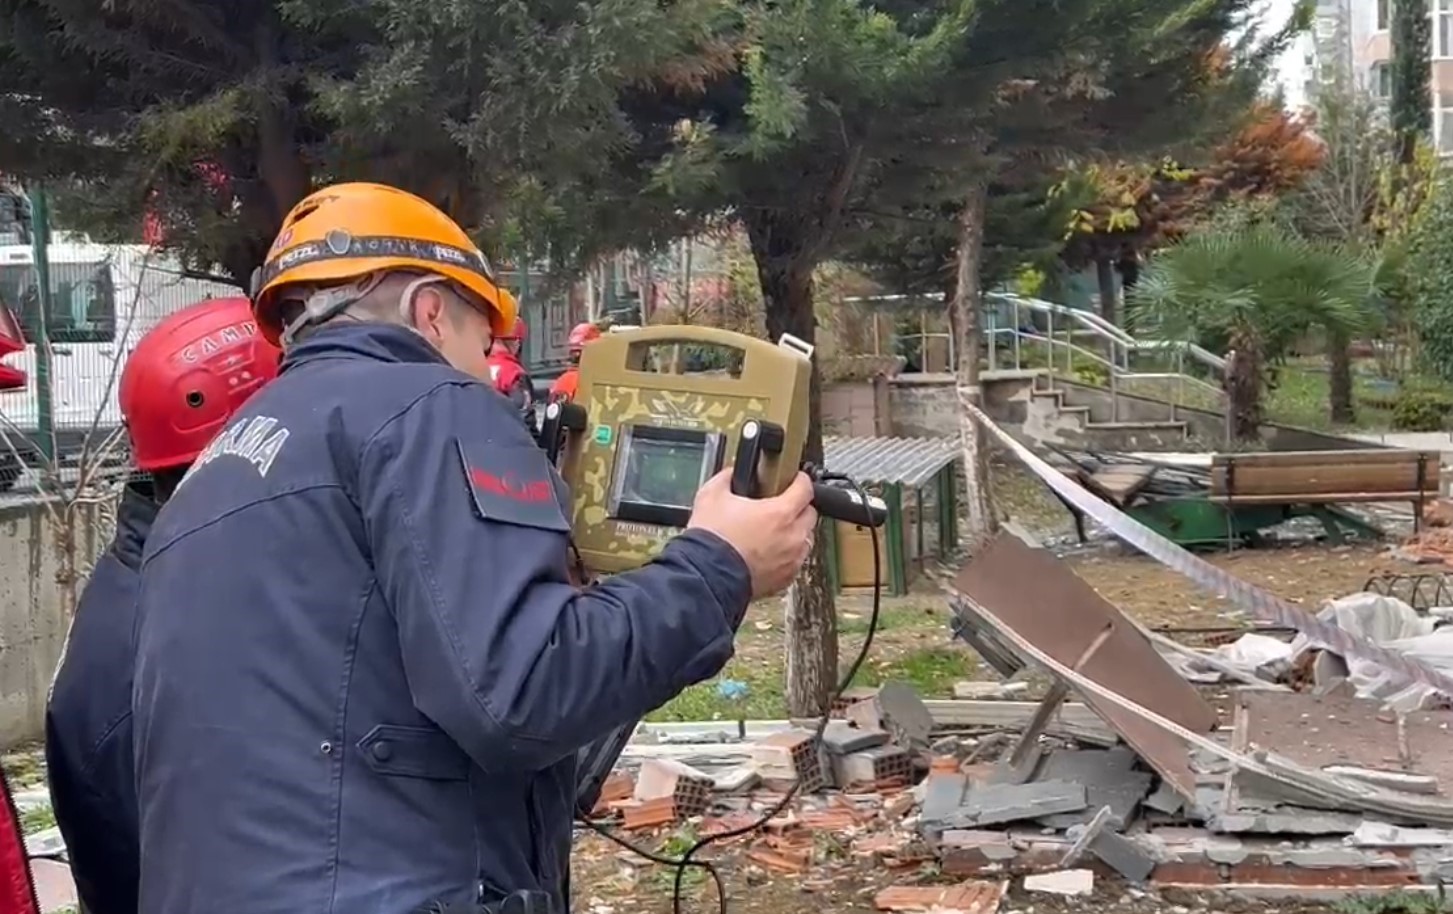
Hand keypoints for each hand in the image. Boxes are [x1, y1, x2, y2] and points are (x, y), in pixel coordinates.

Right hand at [687, 469, 817, 598]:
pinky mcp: (784, 579)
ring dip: (795, 532)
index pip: (805, 488)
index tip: (794, 480)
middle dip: (798, 507)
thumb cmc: (711, 541)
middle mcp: (792, 537)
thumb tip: (732, 474)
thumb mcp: (711, 495)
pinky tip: (769, 552)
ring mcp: (790, 560)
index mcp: (780, 513)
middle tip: (780, 505)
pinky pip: (795, 561)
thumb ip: (727, 478)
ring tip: (773, 531)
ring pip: (805, 539)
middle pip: (809, 514)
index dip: (799, 480)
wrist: (706, 577)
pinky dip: (787, 555)